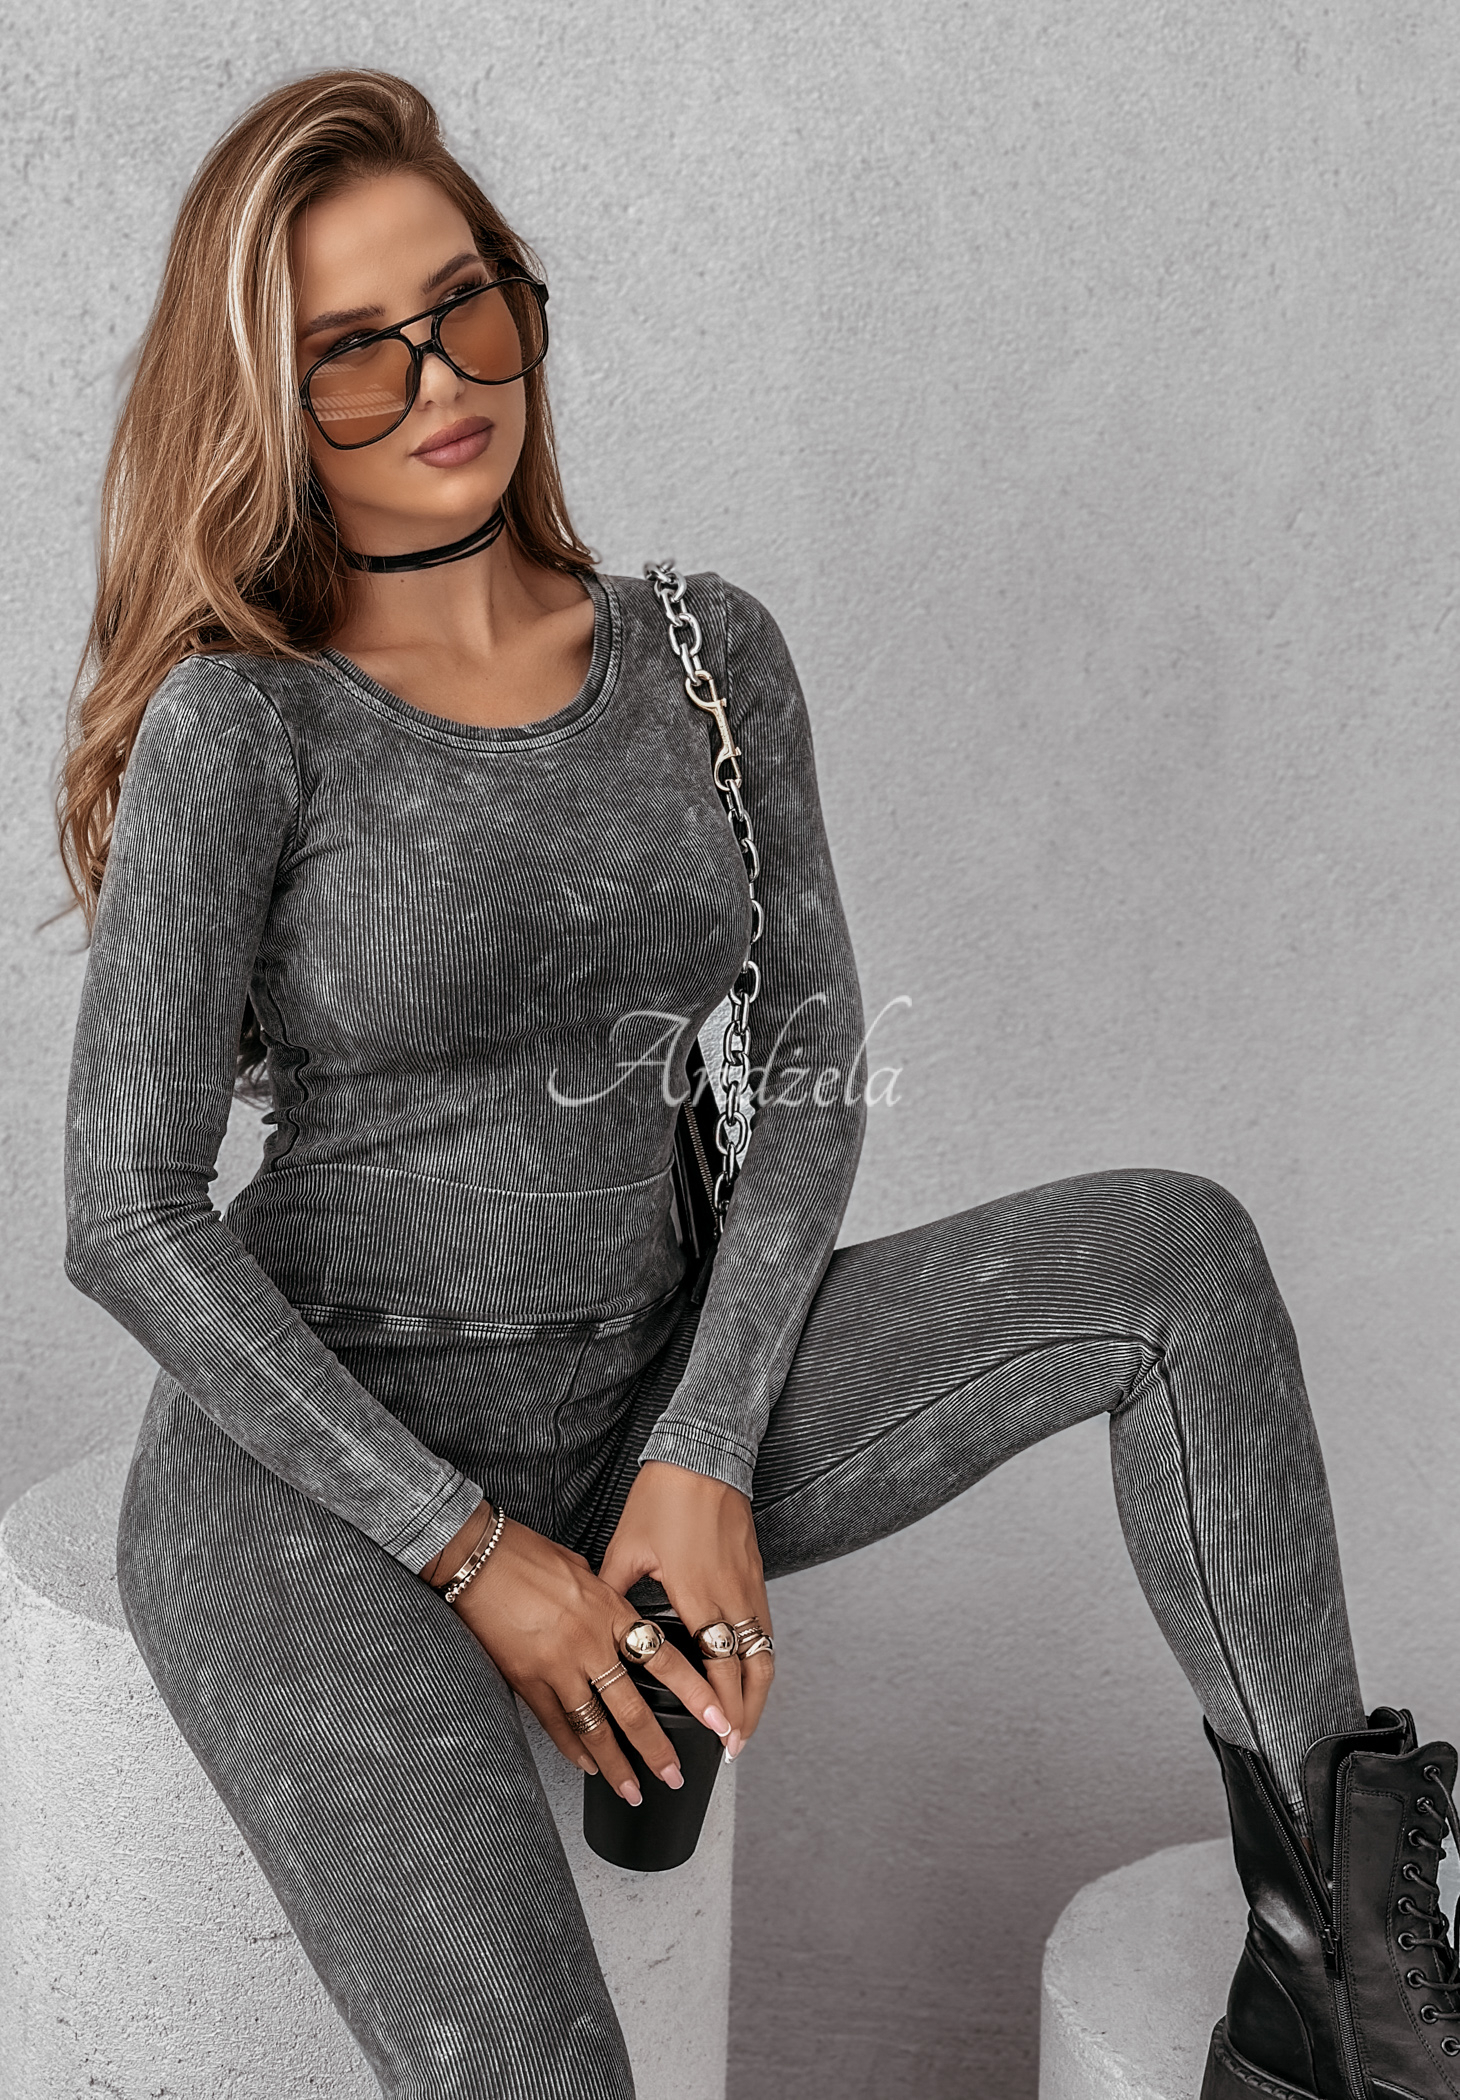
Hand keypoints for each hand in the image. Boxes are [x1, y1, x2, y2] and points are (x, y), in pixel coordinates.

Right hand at [425, 1502, 735, 1803]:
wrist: (476, 1559)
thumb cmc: (525, 1554)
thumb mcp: (579, 1569)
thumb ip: (603, 1597)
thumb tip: (616, 1614)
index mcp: (609, 1609)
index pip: (664, 1658)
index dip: (695, 1693)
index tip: (717, 1718)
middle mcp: (589, 1643)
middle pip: (632, 1707)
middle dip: (656, 1749)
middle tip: (673, 1775)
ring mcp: (557, 1666)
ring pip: (596, 1727)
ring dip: (617, 1765)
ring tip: (633, 1791)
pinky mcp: (526, 1681)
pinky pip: (556, 1726)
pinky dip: (573, 1750)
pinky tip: (588, 1767)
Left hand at [598, 1462, 774, 1755]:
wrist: (704, 1455)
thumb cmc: (665, 1496)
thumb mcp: (626, 1548)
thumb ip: (614, 1594)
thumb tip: (596, 1626)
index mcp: (697, 1593)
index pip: (718, 1668)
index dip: (722, 1709)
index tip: (720, 1739)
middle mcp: (730, 1594)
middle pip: (752, 1670)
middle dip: (746, 1714)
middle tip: (735, 1746)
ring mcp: (748, 1583)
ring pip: (765, 1650)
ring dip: (758, 1690)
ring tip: (745, 1720)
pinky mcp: (755, 1572)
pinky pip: (765, 1626)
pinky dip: (761, 1657)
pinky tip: (749, 1671)